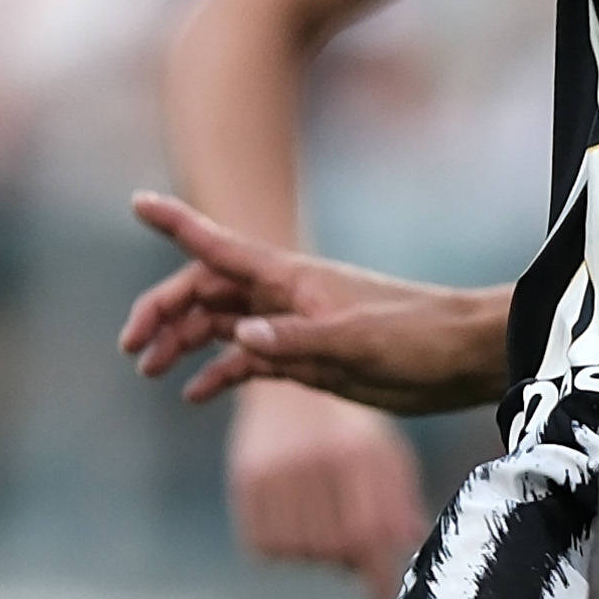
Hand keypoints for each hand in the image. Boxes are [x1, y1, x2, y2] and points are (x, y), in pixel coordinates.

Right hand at [122, 189, 509, 412]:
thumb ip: (296, 341)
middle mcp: (285, 297)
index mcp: (291, 279)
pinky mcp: (310, 359)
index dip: (177, 224)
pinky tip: (196, 394)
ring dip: (185, 343)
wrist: (466, 357)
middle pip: (207, 291)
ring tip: (150, 369)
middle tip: (132, 346)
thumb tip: (237, 337)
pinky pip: (252, 361)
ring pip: (223, 326)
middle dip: (164, 310)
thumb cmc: (419, 337)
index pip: (221, 246)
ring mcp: (295, 327)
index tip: (137, 203)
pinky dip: (222, 373)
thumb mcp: (357, 342)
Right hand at [221, 380, 432, 582]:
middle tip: (353, 549)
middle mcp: (313, 459)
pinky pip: (263, 544)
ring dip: (315, 553)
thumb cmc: (348, 426)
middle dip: (347, 560)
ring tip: (323, 526)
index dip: (376, 572)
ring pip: (298, 551)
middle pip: (332, 547)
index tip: (381, 598)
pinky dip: (281, 548)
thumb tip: (411, 542)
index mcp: (356, 452)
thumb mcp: (384, 451)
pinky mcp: (245, 477)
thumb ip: (400, 497)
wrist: (290, 387)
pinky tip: (294, 525)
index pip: (366, 530)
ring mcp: (275, 469)